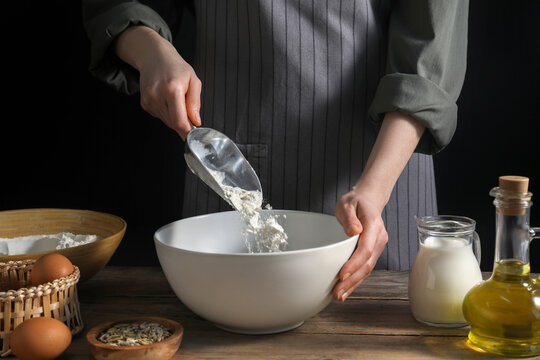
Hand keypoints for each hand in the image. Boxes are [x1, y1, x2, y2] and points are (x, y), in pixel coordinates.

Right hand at [115, 26, 201, 139]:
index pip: (179, 120)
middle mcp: (157, 96)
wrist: (154, 57)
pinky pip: (160, 116)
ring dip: (175, 117)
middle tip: (189, 113)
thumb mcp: (193, 80)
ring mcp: (149, 100)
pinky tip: (168, 100)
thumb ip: (195, 102)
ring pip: (167, 121)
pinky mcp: (144, 104)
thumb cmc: (176, 67)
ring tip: (177, 100)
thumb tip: (196, 121)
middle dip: (183, 123)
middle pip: (173, 123)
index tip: (193, 137)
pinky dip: (167, 113)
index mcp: (172, 89)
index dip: (187, 132)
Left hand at [333, 185, 387, 301]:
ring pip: (367, 269)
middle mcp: (379, 238)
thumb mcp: (347, 203)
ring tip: (339, 296)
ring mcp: (378, 246)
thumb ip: (349, 217)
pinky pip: (365, 268)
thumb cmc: (354, 202)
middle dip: (352, 280)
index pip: (365, 249)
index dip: (354, 264)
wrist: (367, 200)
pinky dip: (356, 280)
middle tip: (337, 292)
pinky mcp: (373, 252)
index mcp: (373, 225)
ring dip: (354, 284)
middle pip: (367, 264)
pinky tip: (346, 290)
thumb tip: (354, 231)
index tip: (341, 275)